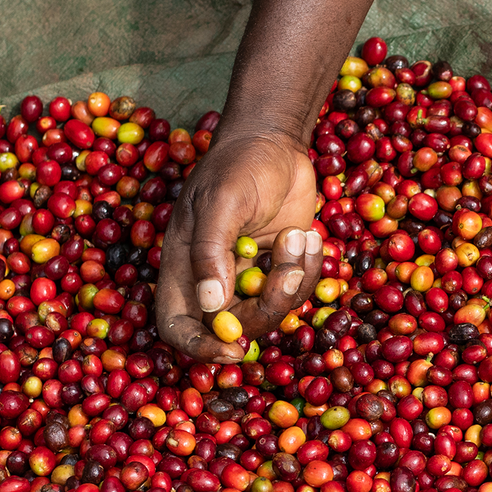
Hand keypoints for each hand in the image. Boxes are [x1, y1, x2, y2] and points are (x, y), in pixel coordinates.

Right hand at [155, 129, 321, 361]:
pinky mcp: (281, 269)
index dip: (198, 347)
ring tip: (299, 236)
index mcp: (182, 265)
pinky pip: (299, 293)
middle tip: (289, 268)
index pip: (178, 326)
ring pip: (272, 312)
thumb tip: (210, 303)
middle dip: (268, 307)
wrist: (275, 142)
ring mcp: (250, 276)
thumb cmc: (239, 163)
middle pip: (235, 328)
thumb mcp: (222, 201)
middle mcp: (213, 278)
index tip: (233, 349)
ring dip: (295, 281)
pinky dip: (312, 271)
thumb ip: (211, 250)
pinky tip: (313, 238)